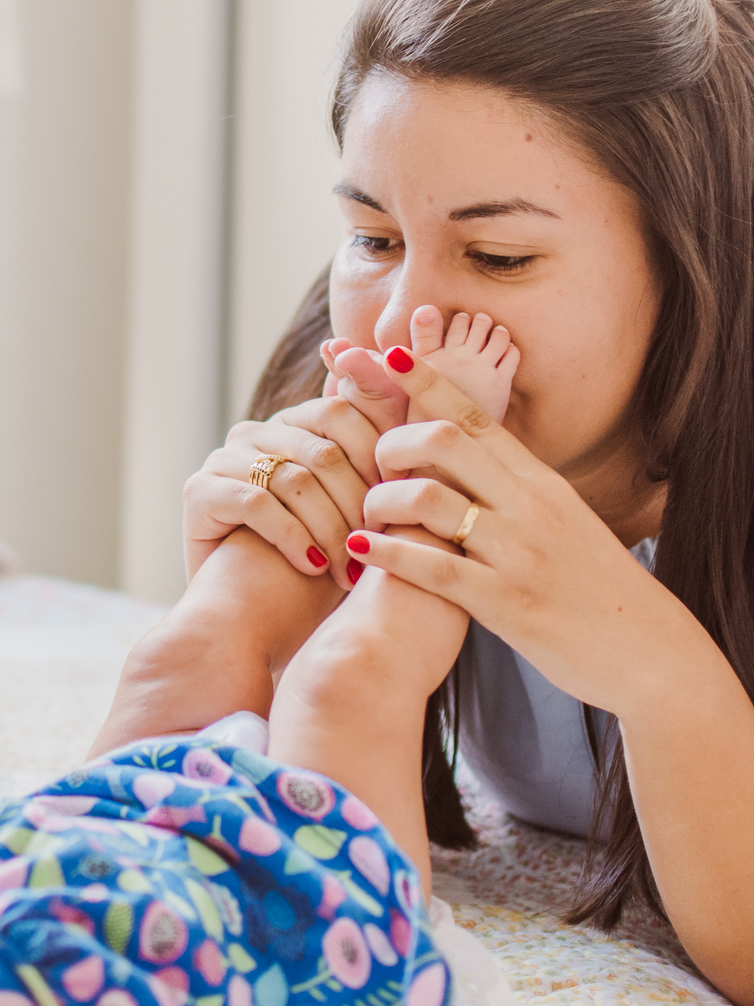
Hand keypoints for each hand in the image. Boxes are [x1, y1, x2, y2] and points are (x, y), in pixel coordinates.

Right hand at [183, 378, 408, 586]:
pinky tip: (312, 568)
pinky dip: (293, 539)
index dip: (376, 457)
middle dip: (356, 504)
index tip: (399, 501)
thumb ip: (375, 440)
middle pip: (322, 451)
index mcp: (293, 422)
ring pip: (294, 481)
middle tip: (377, 546)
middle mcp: (255, 432)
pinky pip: (257, 504)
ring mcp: (223, 459)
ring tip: (349, 570)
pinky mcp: (199, 491)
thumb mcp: (356, 503)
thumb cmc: (317, 559)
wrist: (254, 618)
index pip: (342, 412)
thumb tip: (394, 362)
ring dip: (329, 530)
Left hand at [350, 348, 685, 717]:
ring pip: (428, 498)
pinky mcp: (504, 602)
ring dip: (381, 501)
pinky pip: (432, 566)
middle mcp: (529, 505)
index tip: (391, 354)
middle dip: (392, 444)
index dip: (429, 382)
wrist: (646, 651)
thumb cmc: (594, 588)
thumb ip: (517, 489)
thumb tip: (473, 458)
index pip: (477, 416)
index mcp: (540, 481)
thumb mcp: (563, 520)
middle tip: (373, 465)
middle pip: (444, 442)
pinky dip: (388, 552)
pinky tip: (359, 548)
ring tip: (364, 516)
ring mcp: (517, 552)